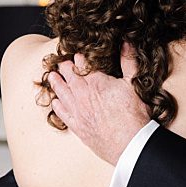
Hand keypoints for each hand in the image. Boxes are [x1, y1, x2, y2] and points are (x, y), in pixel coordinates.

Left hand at [46, 45, 151, 164]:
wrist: (129, 144)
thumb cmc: (134, 115)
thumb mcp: (133, 84)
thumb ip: (129, 61)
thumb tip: (127, 42)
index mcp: (95, 81)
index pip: (82, 64)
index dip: (79, 58)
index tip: (77, 54)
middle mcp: (82, 94)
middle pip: (68, 75)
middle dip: (65, 67)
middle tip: (61, 62)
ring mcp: (77, 110)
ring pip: (61, 92)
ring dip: (56, 82)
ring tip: (52, 76)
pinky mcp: (76, 126)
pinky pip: (62, 113)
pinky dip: (57, 105)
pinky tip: (55, 102)